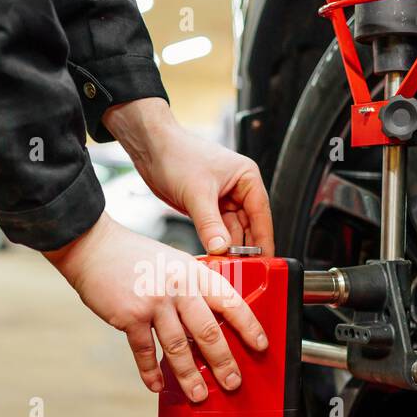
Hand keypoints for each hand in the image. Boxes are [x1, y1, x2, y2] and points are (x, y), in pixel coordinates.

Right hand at [45, 213, 268, 400]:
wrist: (95, 247)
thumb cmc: (135, 255)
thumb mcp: (174, 261)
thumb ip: (192, 286)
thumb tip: (211, 318)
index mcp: (193, 272)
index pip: (230, 301)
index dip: (249, 325)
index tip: (261, 345)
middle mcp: (178, 287)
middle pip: (208, 331)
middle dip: (223, 362)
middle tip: (232, 382)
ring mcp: (153, 303)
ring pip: (178, 347)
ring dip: (190, 375)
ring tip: (199, 394)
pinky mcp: (129, 317)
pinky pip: (144, 351)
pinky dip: (150, 371)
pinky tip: (157, 385)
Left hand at [101, 98, 274, 255]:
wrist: (150, 148)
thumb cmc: (177, 154)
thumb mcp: (197, 193)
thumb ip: (210, 224)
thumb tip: (221, 248)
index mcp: (246, 177)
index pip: (261, 213)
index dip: (264, 238)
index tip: (265, 260)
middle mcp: (237, 189)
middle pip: (248, 225)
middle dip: (245, 247)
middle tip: (243, 269)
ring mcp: (221, 199)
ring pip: (231, 231)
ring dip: (228, 247)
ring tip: (226, 265)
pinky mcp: (206, 208)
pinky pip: (215, 230)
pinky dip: (215, 243)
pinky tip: (214, 255)